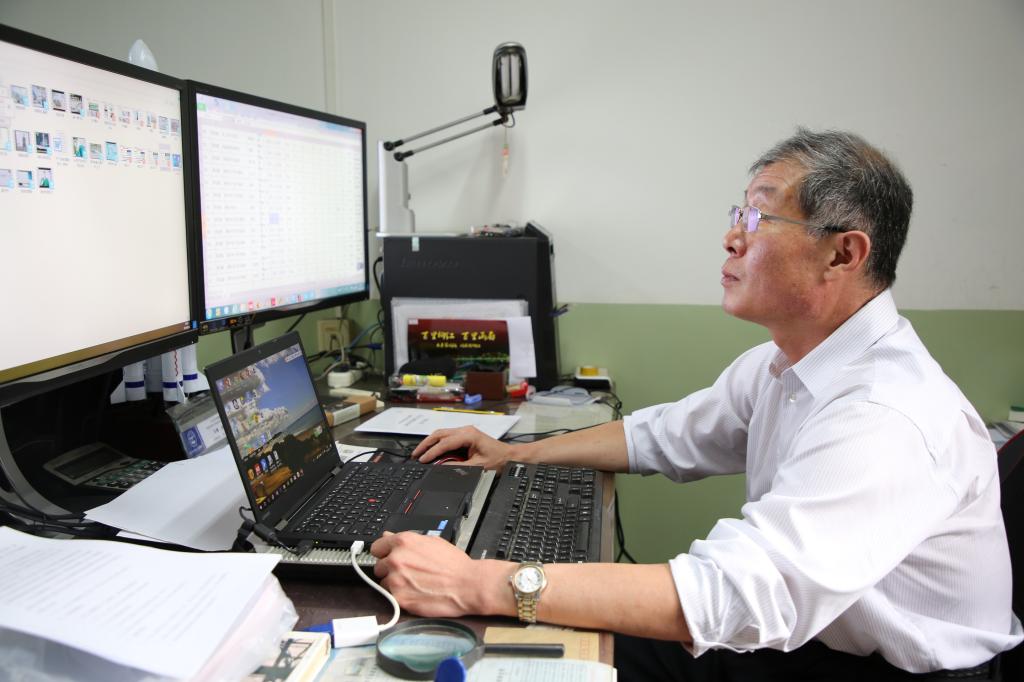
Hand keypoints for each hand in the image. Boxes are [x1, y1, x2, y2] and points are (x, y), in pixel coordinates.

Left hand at [370, 531, 506, 616]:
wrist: (467, 585)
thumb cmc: (454, 564)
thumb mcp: (432, 541)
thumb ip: (406, 540)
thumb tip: (388, 536)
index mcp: (403, 542)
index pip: (377, 547)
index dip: (384, 553)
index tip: (389, 558)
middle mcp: (396, 559)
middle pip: (379, 566)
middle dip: (390, 570)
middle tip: (408, 573)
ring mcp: (396, 580)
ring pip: (384, 583)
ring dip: (395, 584)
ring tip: (415, 584)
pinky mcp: (399, 598)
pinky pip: (391, 597)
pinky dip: (401, 597)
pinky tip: (416, 593)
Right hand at [411, 426, 515, 469]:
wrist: (510, 456)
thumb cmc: (498, 460)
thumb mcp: (477, 467)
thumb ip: (458, 467)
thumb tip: (441, 467)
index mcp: (468, 435)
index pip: (444, 443)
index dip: (431, 452)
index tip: (422, 460)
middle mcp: (465, 430)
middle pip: (439, 434)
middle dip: (426, 444)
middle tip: (415, 455)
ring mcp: (465, 432)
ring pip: (442, 434)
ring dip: (430, 443)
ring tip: (420, 453)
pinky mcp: (466, 436)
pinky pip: (447, 438)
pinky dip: (437, 444)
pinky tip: (432, 451)